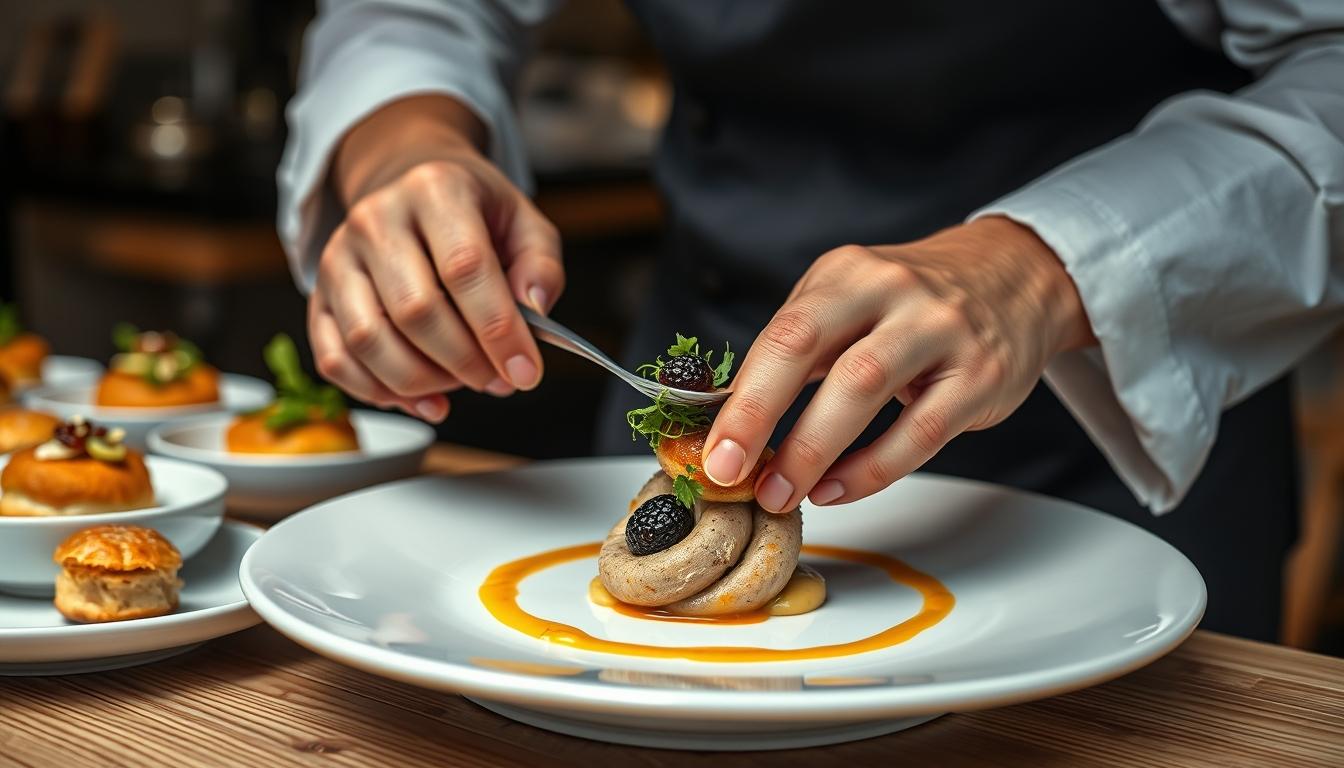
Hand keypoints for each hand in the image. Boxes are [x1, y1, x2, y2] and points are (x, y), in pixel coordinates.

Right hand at [309, 95, 562, 420]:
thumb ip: (539, 267)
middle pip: (415, 310)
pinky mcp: (319, 296)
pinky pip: (335, 359)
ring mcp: (338, 258)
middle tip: (498, 380)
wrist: (409, 187)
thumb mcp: (523, 223)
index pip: (464, 267)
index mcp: (435, 190)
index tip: (525, 371)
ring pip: (368, 340)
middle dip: (464, 362)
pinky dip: (379, 393)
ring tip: (461, 384)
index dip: (498, 329)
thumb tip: (533, 312)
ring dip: (422, 381)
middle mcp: (376, 219)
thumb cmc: (473, 213)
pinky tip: (424, 398)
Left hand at [701, 216, 1095, 511]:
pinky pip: (920, 431)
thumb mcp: (851, 298)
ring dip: (813, 450)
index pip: (781, 333)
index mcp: (846, 273)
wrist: (1017, 276)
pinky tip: (836, 489)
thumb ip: (797, 348)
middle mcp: (891, 289)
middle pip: (809, 347)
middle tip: (730, 473)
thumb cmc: (913, 303)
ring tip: (780, 493)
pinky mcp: (981, 374)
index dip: (741, 396)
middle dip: (759, 414)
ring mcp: (941, 329)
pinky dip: (871, 469)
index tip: (711, 449)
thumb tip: (730, 417)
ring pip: (863, 388)